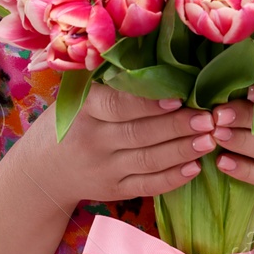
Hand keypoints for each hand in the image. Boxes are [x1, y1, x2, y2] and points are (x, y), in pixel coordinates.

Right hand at [20, 82, 239, 207]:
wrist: (44, 169)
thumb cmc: (72, 121)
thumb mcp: (79, 96)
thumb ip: (112, 84)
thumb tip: (162, 63)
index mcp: (85, 110)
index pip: (119, 106)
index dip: (150, 103)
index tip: (179, 97)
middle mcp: (94, 140)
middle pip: (140, 134)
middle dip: (178, 127)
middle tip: (209, 119)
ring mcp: (104, 169)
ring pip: (148, 161)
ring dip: (182, 151)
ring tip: (210, 140)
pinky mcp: (114, 190)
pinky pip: (147, 186)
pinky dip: (172, 179)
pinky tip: (195, 167)